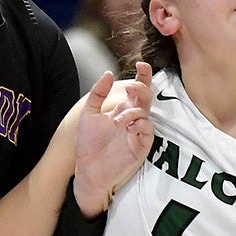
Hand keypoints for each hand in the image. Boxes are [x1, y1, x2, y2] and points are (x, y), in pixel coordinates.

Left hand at [73, 61, 154, 216]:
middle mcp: (133, 118)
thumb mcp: (88, 114)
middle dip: (141, 88)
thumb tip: (108, 73)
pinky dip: (139, 124)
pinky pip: (147, 129)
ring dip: (133, 111)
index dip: (143, 76)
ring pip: (146, 112)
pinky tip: (127, 127)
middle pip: (146, 97)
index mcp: (122, 108)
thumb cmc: (88, 144)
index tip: (141, 65)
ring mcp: (138, 131)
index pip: (137, 88)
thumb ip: (98, 93)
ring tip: (118, 120)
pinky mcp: (142, 145)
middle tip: (131, 88)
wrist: (87, 170)